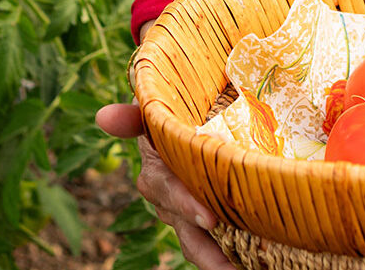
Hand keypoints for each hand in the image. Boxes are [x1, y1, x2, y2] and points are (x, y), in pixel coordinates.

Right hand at [95, 102, 236, 269]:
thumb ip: (133, 116)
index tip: (210, 218)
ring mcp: (191, 215)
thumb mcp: (152, 109)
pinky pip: (223, 241)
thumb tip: (103, 117)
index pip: (170, 192)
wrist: (182, 118)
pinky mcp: (214, 218)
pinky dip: (239, 253)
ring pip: (204, 245)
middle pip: (189, 234)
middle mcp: (171, 202)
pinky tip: (261, 262)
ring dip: (223, 261)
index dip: (187, 205)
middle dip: (210, 254)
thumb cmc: (168, 111)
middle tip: (233, 268)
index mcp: (157, 175)